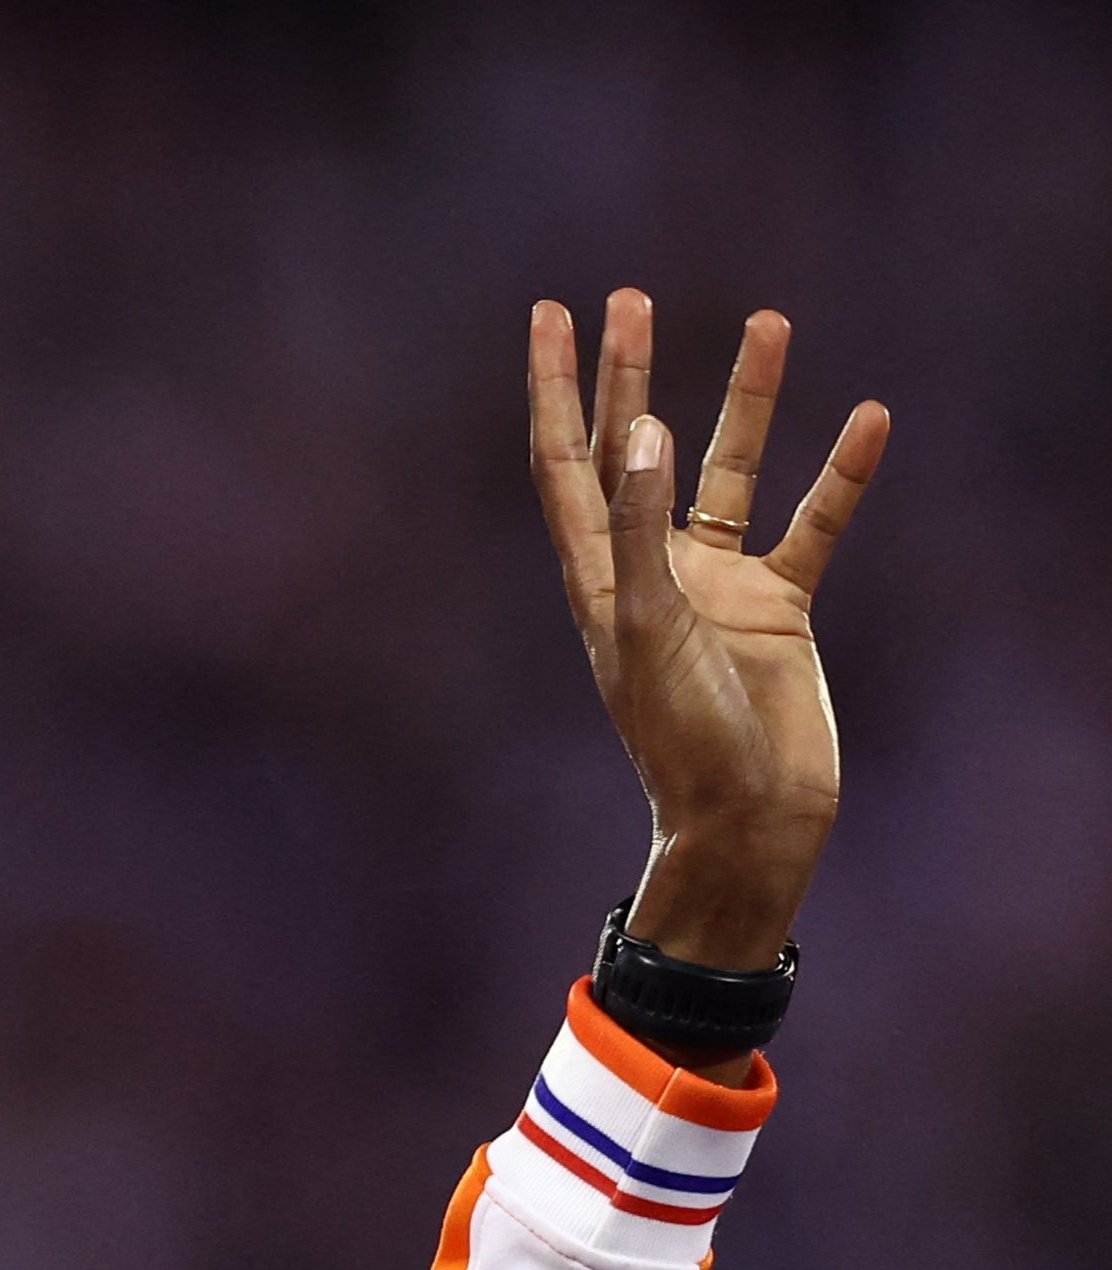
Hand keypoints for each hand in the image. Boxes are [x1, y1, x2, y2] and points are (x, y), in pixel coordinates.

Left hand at [527, 290, 888, 1013]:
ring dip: (746, 402)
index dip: (557, 390)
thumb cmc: (682, 741)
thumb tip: (645, 434)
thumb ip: (643, 533)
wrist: (747, 821)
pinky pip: (814, 525)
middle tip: (632, 297)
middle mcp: (652, 569)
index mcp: (600, 577)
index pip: (565, 463)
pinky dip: (839, 476)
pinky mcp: (780, 608)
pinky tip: (869, 418)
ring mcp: (717, 585)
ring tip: (770, 321)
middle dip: (630, 374)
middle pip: (634, 450)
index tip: (550, 314)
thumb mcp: (651, 631)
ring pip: (729, 471)